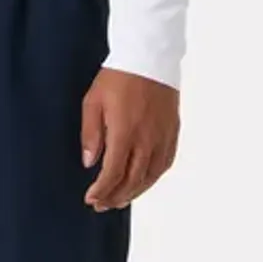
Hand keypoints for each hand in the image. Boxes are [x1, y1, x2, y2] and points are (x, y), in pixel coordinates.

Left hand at [81, 67, 179, 210]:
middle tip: (101, 204)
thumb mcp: (93, 102)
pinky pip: (165, 164)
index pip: (113, 174)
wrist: (150, 57)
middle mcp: (146, 140)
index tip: (90, 198)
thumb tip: (89, 162)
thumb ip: (91, 134)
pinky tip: (143, 183)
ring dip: (134, 192)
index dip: (101, 191)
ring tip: (119, 200)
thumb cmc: (118, 77)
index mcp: (124, 133)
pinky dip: (153, 178)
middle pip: (132, 181)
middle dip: (114, 196)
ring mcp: (162, 137)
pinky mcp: (172, 132)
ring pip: (150, 176)